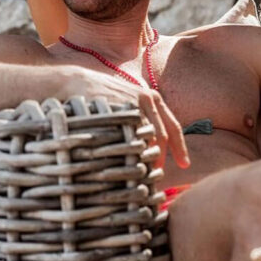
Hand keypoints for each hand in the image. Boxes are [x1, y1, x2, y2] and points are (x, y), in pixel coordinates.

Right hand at [65, 68, 189, 169]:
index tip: (185, 165)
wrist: (75, 83)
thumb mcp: (127, 103)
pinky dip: (128, 152)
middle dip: (160, 158)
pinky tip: (123, 163)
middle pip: (162, 137)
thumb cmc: (102, 97)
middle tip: (156, 177)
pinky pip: (127, 137)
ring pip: (146, 138)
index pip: (173, 127)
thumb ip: (142, 118)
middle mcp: (147, 99)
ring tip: (139, 174)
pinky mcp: (117, 109)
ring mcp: (132, 104)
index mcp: (153, 98)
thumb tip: (153, 146)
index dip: (180, 148)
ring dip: (144, 158)